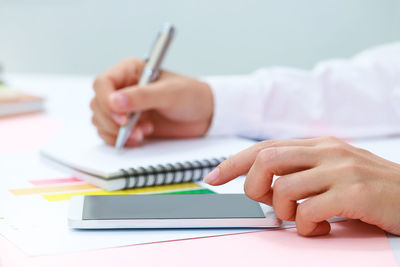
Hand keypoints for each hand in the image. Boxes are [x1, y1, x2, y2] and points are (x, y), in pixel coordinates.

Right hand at [90, 58, 213, 145]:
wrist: (204, 115)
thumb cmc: (191, 96)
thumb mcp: (170, 93)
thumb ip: (142, 96)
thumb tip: (114, 101)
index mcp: (130, 71)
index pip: (102, 83)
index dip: (106, 101)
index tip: (121, 117)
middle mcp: (123, 88)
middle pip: (97, 104)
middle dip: (112, 121)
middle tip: (134, 128)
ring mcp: (124, 108)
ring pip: (101, 121)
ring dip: (117, 132)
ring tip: (142, 133)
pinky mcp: (129, 125)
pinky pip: (110, 134)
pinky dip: (120, 140)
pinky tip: (140, 138)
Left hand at [204, 136, 399, 235]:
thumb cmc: (371, 188)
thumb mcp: (332, 173)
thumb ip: (300, 174)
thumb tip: (264, 188)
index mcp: (318, 145)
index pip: (263, 148)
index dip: (233, 162)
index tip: (212, 177)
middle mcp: (327, 151)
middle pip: (265, 160)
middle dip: (252, 186)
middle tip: (266, 204)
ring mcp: (341, 170)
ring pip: (283, 187)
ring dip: (282, 212)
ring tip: (300, 219)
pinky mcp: (354, 193)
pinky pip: (308, 211)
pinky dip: (304, 226)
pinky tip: (319, 228)